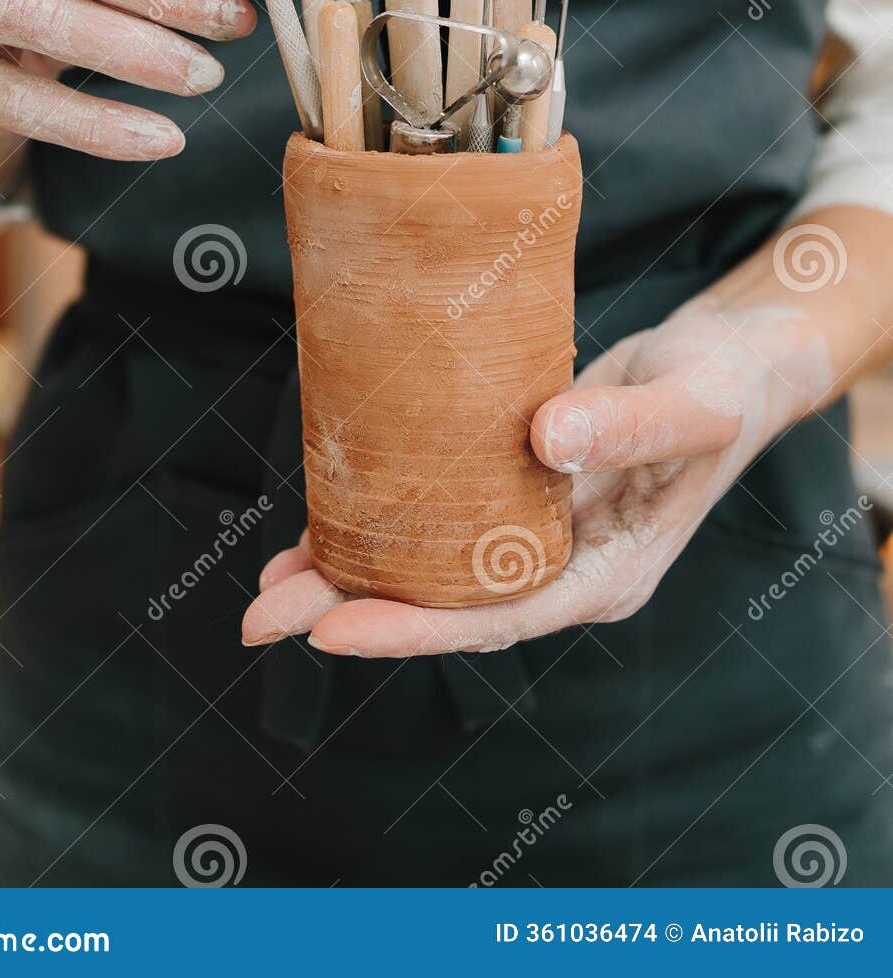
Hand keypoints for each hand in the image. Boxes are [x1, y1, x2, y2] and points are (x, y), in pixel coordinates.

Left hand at [243, 296, 830, 657]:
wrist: (731, 361)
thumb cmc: (721, 384)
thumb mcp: (689, 403)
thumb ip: (626, 425)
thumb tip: (544, 440)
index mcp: (607, 576)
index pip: (496, 619)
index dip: (411, 629)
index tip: (331, 627)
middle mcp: (562, 569)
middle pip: (447, 610)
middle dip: (353, 613)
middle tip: (260, 618)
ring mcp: (535, 537)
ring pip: (432, 573)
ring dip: (350, 575)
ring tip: (268, 583)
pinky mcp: (513, 493)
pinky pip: (440, 523)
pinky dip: (381, 525)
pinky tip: (322, 523)